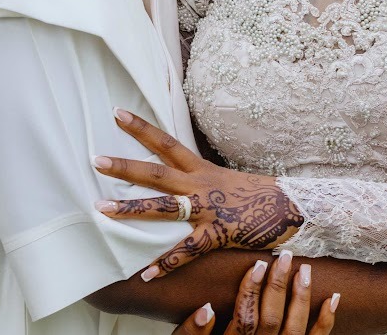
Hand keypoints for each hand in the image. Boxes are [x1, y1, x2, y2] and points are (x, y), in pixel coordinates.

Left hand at [93, 109, 303, 278]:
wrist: (291, 208)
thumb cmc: (254, 193)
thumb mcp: (221, 176)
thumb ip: (195, 176)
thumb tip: (171, 172)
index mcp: (200, 168)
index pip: (166, 142)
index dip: (141, 127)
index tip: (116, 113)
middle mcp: (199, 185)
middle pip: (156, 172)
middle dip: (125, 166)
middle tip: (95, 160)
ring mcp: (207, 209)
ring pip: (163, 208)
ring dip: (131, 209)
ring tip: (101, 209)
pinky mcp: (217, 234)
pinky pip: (187, 250)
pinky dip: (166, 263)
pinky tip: (146, 273)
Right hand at [172, 255, 337, 334]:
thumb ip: (192, 333)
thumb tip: (205, 308)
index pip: (245, 317)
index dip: (251, 289)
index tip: (258, 263)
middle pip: (271, 319)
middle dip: (279, 285)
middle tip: (285, 256)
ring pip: (295, 329)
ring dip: (302, 298)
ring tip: (305, 270)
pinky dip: (326, 322)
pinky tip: (333, 298)